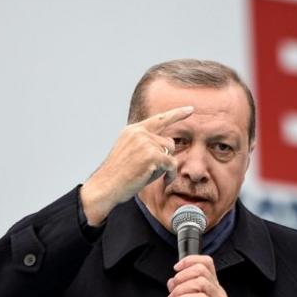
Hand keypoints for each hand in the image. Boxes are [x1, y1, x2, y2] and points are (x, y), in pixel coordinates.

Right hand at [79, 106, 194, 224]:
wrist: (105, 187)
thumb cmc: (118, 175)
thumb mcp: (129, 152)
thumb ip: (146, 144)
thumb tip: (168, 143)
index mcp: (132, 130)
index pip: (159, 119)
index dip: (177, 114)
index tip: (190, 109)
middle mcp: (139, 132)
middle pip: (168, 141)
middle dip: (165, 157)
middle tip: (151, 171)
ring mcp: (145, 142)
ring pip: (170, 153)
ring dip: (166, 166)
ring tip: (151, 175)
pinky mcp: (152, 155)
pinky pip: (172, 164)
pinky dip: (170, 174)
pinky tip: (163, 181)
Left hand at [166, 255, 239, 296]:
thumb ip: (185, 294)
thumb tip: (172, 282)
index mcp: (213, 288)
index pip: (206, 263)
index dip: (190, 260)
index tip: (176, 267)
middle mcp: (217, 292)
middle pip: (202, 270)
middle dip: (183, 274)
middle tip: (173, 287)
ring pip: (201, 282)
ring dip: (182, 287)